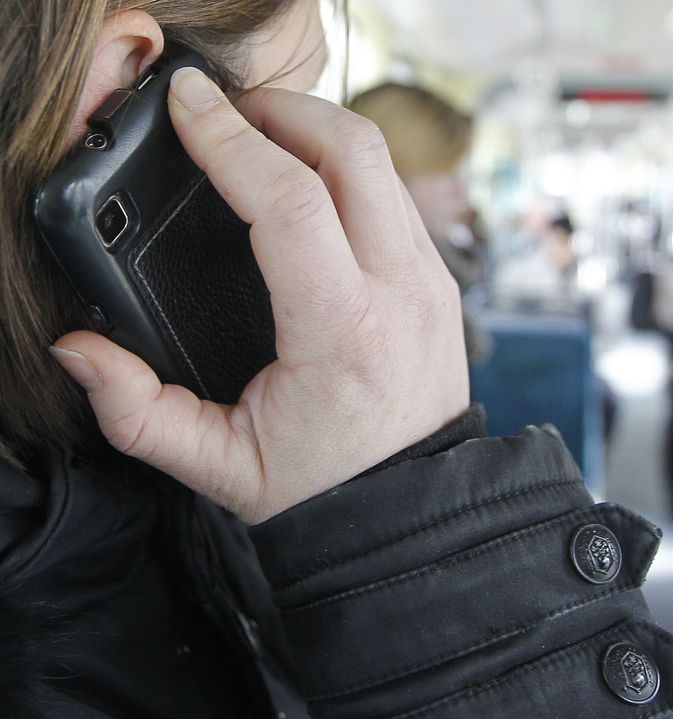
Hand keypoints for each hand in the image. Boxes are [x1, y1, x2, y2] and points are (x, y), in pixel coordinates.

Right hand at [50, 68, 467, 523]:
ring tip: (257, 135)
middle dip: (282, 109)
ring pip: (383, 164)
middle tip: (223, 112)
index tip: (187, 106)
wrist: (413, 508)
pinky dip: (348, 169)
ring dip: (317, 131)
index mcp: (342, 335)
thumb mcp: (220, 467)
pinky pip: (397, 195)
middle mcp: (401, 296)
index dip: (231, 141)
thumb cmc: (323, 486)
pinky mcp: (441, 281)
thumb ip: (138, 413)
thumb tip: (81, 350)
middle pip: (353, 152)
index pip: (291, 203)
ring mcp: (431, 282)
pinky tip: (305, 180)